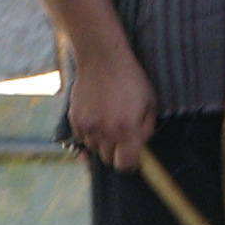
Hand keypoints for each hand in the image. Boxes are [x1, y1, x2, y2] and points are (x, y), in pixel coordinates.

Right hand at [66, 51, 157, 171]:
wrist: (102, 59)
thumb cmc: (131, 79)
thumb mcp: (150, 103)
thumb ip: (147, 129)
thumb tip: (139, 146)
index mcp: (127, 130)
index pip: (125, 165)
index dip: (130, 162)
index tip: (132, 156)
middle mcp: (105, 132)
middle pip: (108, 159)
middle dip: (116, 151)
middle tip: (121, 134)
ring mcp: (87, 126)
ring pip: (94, 148)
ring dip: (101, 141)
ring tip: (108, 121)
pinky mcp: (75, 119)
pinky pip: (81, 137)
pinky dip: (89, 132)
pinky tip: (96, 115)